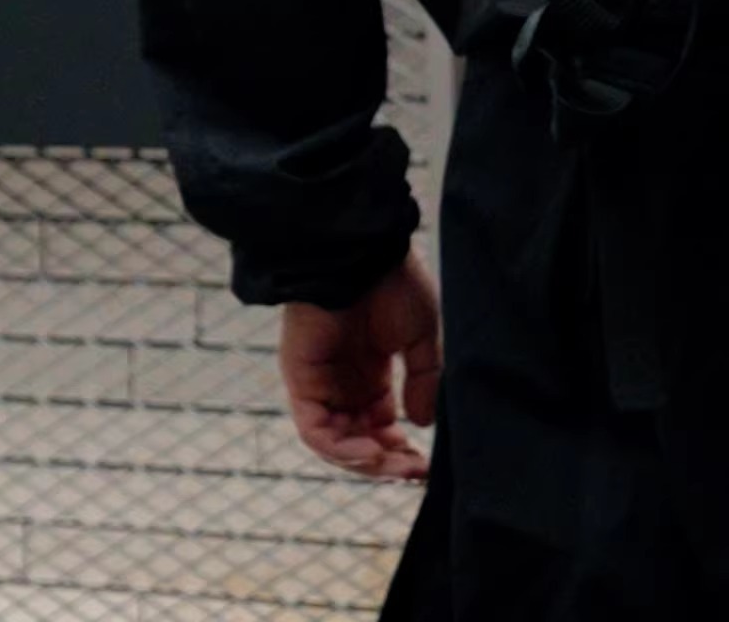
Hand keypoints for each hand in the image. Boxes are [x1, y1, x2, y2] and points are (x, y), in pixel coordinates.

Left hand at [279, 249, 441, 480]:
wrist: (363, 255)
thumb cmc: (393, 284)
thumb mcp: (421, 335)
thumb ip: (423, 379)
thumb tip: (422, 424)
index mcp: (371, 374)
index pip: (381, 426)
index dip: (401, 449)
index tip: (426, 464)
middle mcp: (344, 385)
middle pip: (360, 441)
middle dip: (387, 462)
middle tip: (414, 473)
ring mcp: (321, 386)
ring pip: (337, 443)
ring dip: (365, 461)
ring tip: (394, 465)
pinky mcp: (302, 383)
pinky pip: (316, 431)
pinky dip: (341, 447)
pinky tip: (369, 451)